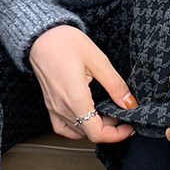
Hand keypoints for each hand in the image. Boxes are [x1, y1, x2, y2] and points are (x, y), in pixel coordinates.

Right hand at [29, 25, 137, 142]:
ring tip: (106, 111)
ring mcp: (54, 107)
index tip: (129, 126)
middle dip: (110, 128)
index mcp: (76, 98)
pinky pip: (63, 127)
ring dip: (95, 126)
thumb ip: (115, 85)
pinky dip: (77, 128)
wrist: (39, 35)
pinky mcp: (50, 104)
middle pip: (90, 133)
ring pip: (78, 131)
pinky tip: (86, 117)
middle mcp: (62, 107)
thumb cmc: (64, 42)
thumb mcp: (97, 60)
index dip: (117, 134)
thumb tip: (129, 103)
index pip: (97, 133)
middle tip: (121, 111)